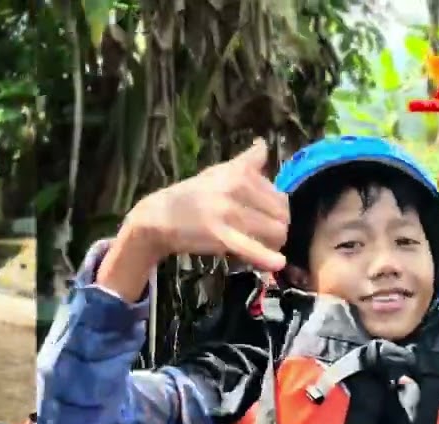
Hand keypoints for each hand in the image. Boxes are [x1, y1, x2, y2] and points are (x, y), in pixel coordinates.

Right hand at [103, 140, 288, 299]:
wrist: (157, 216)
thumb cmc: (190, 195)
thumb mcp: (217, 172)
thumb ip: (245, 161)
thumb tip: (263, 144)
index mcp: (239, 172)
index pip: (279, 195)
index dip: (280, 211)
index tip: (270, 220)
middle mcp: (236, 188)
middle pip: (281, 214)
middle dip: (279, 229)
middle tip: (267, 238)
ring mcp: (227, 212)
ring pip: (273, 232)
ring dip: (274, 245)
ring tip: (264, 249)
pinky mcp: (219, 236)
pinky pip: (250, 248)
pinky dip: (266, 258)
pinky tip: (276, 264)